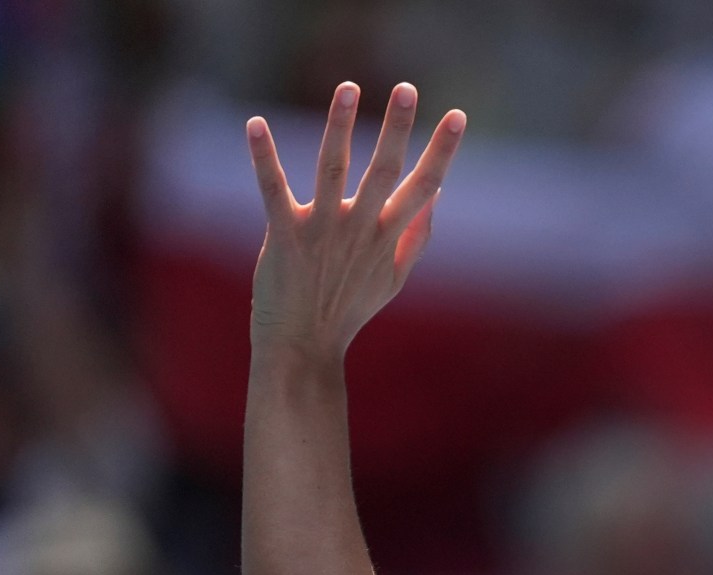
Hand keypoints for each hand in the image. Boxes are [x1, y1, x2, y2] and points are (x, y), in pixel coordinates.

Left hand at [245, 83, 463, 359]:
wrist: (303, 348)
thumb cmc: (348, 310)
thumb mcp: (394, 278)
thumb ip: (418, 237)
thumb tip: (437, 193)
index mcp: (387, 238)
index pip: (424, 187)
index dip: (442, 152)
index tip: (457, 116)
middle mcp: (359, 230)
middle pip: (384, 171)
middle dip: (398, 129)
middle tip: (407, 88)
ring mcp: (322, 231)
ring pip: (333, 170)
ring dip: (340, 127)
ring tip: (348, 88)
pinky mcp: (285, 237)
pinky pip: (273, 190)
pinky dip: (264, 157)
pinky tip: (255, 123)